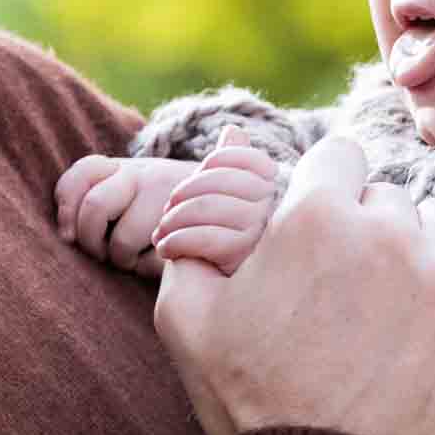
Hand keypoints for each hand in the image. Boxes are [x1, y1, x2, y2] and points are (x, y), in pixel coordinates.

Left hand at [55, 155, 199, 276]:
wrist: (225, 204)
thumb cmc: (157, 212)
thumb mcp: (125, 197)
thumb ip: (90, 203)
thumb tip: (66, 234)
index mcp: (124, 167)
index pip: (82, 174)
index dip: (66, 206)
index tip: (69, 234)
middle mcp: (146, 174)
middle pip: (95, 206)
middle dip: (90, 241)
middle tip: (103, 252)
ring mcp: (170, 197)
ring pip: (122, 240)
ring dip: (121, 259)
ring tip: (134, 257)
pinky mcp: (189, 227)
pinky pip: (152, 258)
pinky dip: (148, 267)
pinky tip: (158, 259)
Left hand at [152, 127, 277, 274]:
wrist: (222, 304)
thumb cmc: (221, 245)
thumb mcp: (224, 201)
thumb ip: (230, 166)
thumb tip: (233, 131)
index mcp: (272, 190)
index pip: (247, 158)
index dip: (214, 165)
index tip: (188, 187)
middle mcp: (273, 209)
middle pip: (220, 181)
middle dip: (184, 196)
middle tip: (165, 214)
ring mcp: (261, 233)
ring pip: (210, 206)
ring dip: (175, 221)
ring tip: (161, 235)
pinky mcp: (244, 258)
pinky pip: (208, 238)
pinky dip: (179, 241)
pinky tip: (168, 250)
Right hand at [154, 134, 434, 434]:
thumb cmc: (252, 405)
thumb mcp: (188, 317)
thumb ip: (196, 229)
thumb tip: (227, 148)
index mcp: (315, 217)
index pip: (338, 156)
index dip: (324, 193)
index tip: (320, 235)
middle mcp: (387, 231)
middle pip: (387, 194)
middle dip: (367, 229)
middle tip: (348, 291)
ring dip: (419, 250)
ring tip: (392, 309)